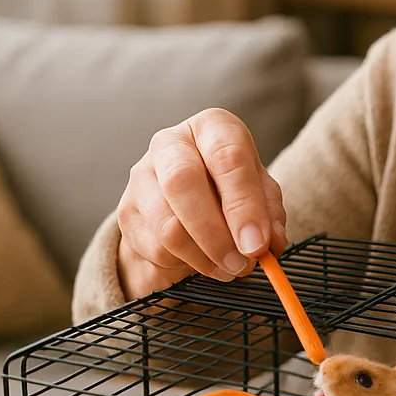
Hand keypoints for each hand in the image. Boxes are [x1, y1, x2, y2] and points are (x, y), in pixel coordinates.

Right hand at [116, 108, 288, 298]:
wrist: (189, 203)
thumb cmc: (232, 189)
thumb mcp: (261, 194)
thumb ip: (268, 215)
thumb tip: (267, 244)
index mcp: (212, 127)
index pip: (227, 156)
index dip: (244, 204)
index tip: (257, 244)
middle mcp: (171, 143)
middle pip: (183, 183)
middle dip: (216, 234)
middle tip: (242, 263)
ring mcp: (141, 176)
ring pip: (167, 225)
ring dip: (205, 258)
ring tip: (232, 268)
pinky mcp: (127, 212)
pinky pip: (156, 249)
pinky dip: (186, 265)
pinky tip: (205, 262)